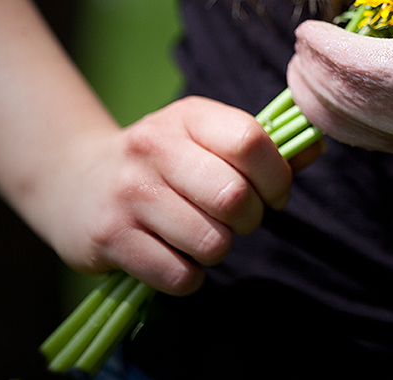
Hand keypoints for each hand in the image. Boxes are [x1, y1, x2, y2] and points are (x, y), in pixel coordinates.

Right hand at [48, 97, 316, 295]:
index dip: (276, 177)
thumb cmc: (163, 163)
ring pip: (212, 241)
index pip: (251, 141)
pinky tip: (175, 255)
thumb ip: (263, 146)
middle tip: (237, 220)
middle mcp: (154, 147)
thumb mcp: (206, 139)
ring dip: (218, 249)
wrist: (75, 182)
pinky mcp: (109, 238)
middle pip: (236, 197)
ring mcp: (129, 193)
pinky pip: (180, 275)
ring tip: (201, 234)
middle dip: (251, 219)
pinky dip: (189, 276)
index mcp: (188, 116)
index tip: (272, 193)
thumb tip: (316, 146)